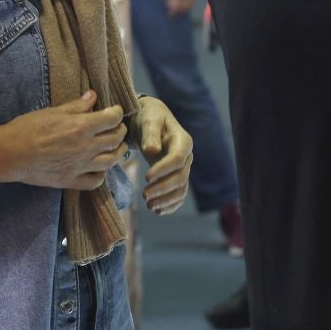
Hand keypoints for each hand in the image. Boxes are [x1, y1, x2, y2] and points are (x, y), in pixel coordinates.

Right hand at [0, 91, 128, 189]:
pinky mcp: (70, 181)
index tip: (115, 111)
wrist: (8, 154)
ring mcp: (79, 166)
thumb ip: (76, 106)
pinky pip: (94, 181)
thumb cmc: (28, 129)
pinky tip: (100, 169)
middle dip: (120, 130)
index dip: (118, 112)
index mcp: (82, 127)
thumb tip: (93, 96)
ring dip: (118, 153)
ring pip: (110, 161)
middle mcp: (85, 148)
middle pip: (116, 139)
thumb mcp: (53, 112)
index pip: (113, 118)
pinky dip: (101, 175)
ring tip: (118, 147)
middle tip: (117, 127)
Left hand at [134, 96, 193, 214]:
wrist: (150, 120)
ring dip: (167, 199)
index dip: (164, 170)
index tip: (146, 177)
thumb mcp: (148, 121)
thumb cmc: (148, 118)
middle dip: (163, 189)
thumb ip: (150, 135)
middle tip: (144, 195)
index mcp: (183, 141)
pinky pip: (179, 193)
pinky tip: (158, 211)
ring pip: (181, 188)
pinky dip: (171, 204)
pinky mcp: (176, 176)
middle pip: (180, 177)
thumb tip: (152, 151)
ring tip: (149, 206)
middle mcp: (186, 156)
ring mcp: (183, 167)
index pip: (177, 159)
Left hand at [165, 0, 198, 15]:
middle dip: (178, 12)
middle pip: (182, 8)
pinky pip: (193, 2)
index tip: (170, 15)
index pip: (175, 6)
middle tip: (174, 13)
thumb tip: (169, 5)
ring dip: (184, 10)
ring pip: (189, 6)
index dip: (172, 12)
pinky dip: (190, 6)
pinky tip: (187, 6)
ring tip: (180, 11)